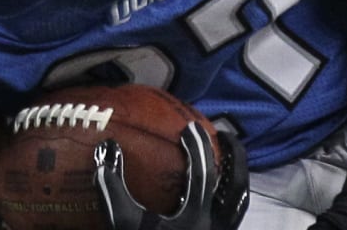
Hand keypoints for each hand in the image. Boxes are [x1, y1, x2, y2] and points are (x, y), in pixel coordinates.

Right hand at [94, 123, 249, 229]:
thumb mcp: (123, 225)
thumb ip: (113, 190)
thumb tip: (106, 149)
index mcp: (195, 220)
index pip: (203, 175)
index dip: (197, 148)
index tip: (188, 127)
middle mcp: (216, 228)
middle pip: (236, 184)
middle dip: (232, 155)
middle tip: (222, 134)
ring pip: (240, 202)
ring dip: (237, 176)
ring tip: (230, 158)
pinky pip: (233, 217)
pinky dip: (230, 199)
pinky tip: (220, 193)